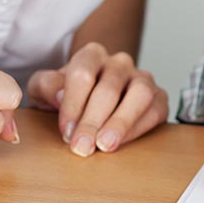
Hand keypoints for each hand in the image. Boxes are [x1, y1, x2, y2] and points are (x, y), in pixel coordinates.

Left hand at [26, 42, 167, 156]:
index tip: (66, 132)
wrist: (88, 105)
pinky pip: (156, 110)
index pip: (83, 74)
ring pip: (140, 94)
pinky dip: (138, 128)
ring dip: (121, 122)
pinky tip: (120, 144)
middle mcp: (119, 62)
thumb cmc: (65, 98)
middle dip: (93, 121)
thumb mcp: (44, 91)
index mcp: (92, 55)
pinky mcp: (158, 98)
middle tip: (82, 147)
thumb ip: (46, 87)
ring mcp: (142, 78)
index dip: (73, 105)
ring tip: (105, 145)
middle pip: (109, 88)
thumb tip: (60, 96)